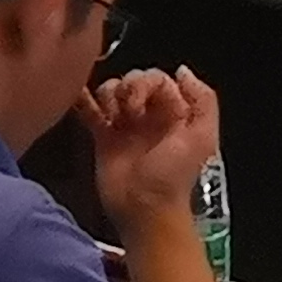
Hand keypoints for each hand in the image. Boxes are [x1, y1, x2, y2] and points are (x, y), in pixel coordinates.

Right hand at [85, 65, 224, 225]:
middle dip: (127, 88)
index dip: (147, 83)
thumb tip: (182, 70)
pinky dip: (82, 99)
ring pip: (111, 91)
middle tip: (128, 111)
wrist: (145, 211)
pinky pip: (90, 110)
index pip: (158, 78)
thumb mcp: (201, 138)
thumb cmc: (173, 177)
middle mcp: (150, 115)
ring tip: (112, 118)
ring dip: (107, 96)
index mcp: (174, 112)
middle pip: (132, 80)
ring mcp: (125, 125)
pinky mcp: (103, 138)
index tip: (141, 102)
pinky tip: (78, 96)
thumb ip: (203, 100)